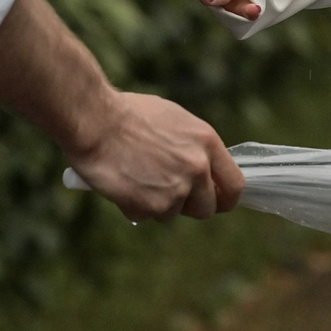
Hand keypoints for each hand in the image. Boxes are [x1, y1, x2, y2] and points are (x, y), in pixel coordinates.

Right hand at [65, 89, 245, 220]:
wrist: (95, 120)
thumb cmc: (128, 115)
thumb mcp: (174, 121)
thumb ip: (193, 148)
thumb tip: (202, 169)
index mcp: (207, 142)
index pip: (234, 185)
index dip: (224, 198)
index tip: (215, 200)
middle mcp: (197, 168)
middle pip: (206, 208)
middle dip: (188, 205)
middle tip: (168, 194)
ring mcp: (176, 190)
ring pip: (172, 213)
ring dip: (156, 204)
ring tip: (137, 178)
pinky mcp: (151, 206)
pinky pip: (147, 216)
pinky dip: (135, 206)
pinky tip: (123, 184)